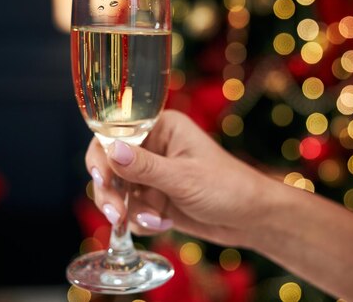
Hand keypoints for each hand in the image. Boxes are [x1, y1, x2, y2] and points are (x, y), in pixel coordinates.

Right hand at [85, 110, 278, 247]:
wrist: (251, 218)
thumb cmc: (227, 187)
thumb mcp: (184, 177)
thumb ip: (145, 167)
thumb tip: (110, 150)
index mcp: (161, 127)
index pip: (115, 134)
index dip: (101, 156)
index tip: (101, 180)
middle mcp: (153, 147)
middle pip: (110, 165)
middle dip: (111, 192)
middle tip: (116, 214)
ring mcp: (153, 174)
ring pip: (117, 191)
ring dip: (128, 210)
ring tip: (154, 222)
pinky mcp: (155, 198)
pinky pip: (131, 209)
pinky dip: (140, 220)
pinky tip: (162, 225)